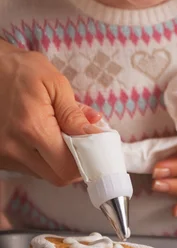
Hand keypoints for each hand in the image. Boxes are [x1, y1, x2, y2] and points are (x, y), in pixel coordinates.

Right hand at [0, 39, 100, 185]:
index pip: (67, 166)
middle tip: (82, 142)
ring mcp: (3, 155)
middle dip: (75, 163)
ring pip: (43, 174)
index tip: (96, 147)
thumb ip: (74, 113)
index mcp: (32, 128)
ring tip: (61, 134)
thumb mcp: (55, 83)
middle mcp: (14, 148)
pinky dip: (42, 158)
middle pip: (57, 176)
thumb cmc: (23, 70)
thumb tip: (96, 133)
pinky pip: (28, 167)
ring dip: (58, 160)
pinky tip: (43, 137)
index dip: (87, 160)